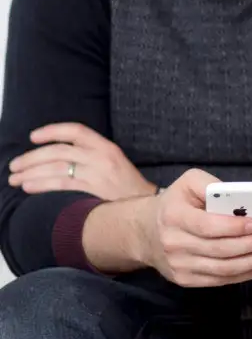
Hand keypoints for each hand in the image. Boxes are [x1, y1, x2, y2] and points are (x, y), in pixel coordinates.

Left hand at [8, 122, 155, 200]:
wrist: (149, 208)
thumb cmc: (128, 189)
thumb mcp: (114, 164)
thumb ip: (92, 157)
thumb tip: (60, 158)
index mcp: (107, 146)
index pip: (76, 130)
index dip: (52, 131)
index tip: (33, 136)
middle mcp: (101, 156)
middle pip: (60, 151)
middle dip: (33, 157)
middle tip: (14, 165)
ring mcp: (97, 173)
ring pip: (57, 167)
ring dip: (32, 172)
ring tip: (14, 178)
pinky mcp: (93, 191)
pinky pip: (61, 184)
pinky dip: (42, 184)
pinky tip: (28, 187)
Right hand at [133, 169, 251, 287]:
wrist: (146, 232)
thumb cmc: (176, 202)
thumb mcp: (188, 182)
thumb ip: (211, 184)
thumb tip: (238, 197)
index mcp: (174, 216)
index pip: (207, 226)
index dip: (233, 227)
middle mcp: (174, 243)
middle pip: (219, 250)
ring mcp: (179, 266)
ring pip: (222, 269)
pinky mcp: (185, 280)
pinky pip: (219, 280)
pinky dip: (243, 275)